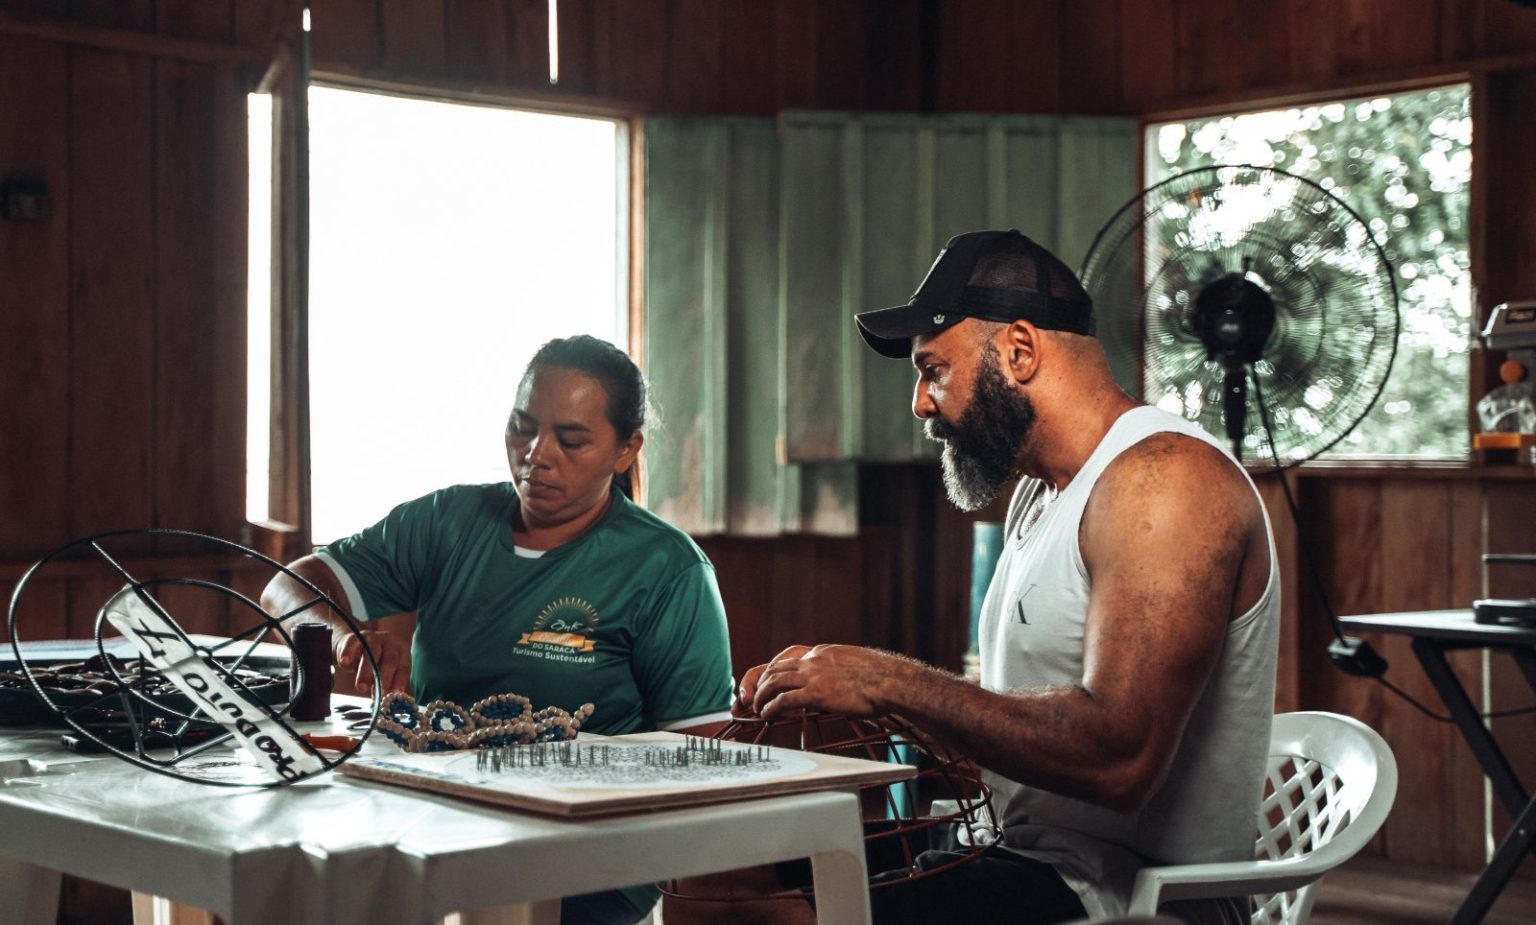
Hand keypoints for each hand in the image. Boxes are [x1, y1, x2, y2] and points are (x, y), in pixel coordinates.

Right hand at [336, 629, 410, 695]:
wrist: (355, 646)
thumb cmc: (374, 663)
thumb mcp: (385, 672)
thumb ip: (389, 685)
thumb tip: (391, 703)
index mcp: (401, 651)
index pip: (404, 667)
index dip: (400, 681)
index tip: (395, 694)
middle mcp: (390, 642)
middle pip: (390, 659)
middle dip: (384, 677)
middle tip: (377, 693)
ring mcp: (372, 638)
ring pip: (371, 652)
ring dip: (366, 671)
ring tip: (361, 687)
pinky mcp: (354, 637)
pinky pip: (352, 644)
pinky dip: (348, 653)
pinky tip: (345, 664)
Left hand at [746, 644, 901, 719]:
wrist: (892, 682)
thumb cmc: (881, 679)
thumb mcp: (854, 666)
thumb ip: (838, 671)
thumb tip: (835, 684)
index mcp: (823, 652)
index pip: (786, 657)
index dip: (770, 670)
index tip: (763, 682)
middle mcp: (814, 659)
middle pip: (774, 668)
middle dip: (758, 683)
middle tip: (750, 698)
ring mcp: (814, 674)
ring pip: (773, 681)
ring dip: (760, 696)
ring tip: (756, 709)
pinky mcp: (817, 693)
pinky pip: (784, 700)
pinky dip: (771, 707)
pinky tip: (767, 715)